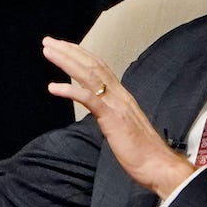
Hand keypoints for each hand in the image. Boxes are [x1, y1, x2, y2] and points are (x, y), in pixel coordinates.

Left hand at [41, 37, 196, 197]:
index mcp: (122, 96)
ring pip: (89, 75)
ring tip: (48, 51)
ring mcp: (116, 104)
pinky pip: (89, 99)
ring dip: (66, 62)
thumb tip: (101, 110)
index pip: (99, 67)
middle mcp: (120, 95)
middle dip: (69, 51)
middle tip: (48, 41)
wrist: (158, 165)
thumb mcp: (122, 126)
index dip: (81, 55)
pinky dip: (70, 91)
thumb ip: (111, 114)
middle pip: (92, 65)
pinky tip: (53, 87)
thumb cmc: (142, 151)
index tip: (63, 46)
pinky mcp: (112, 118)